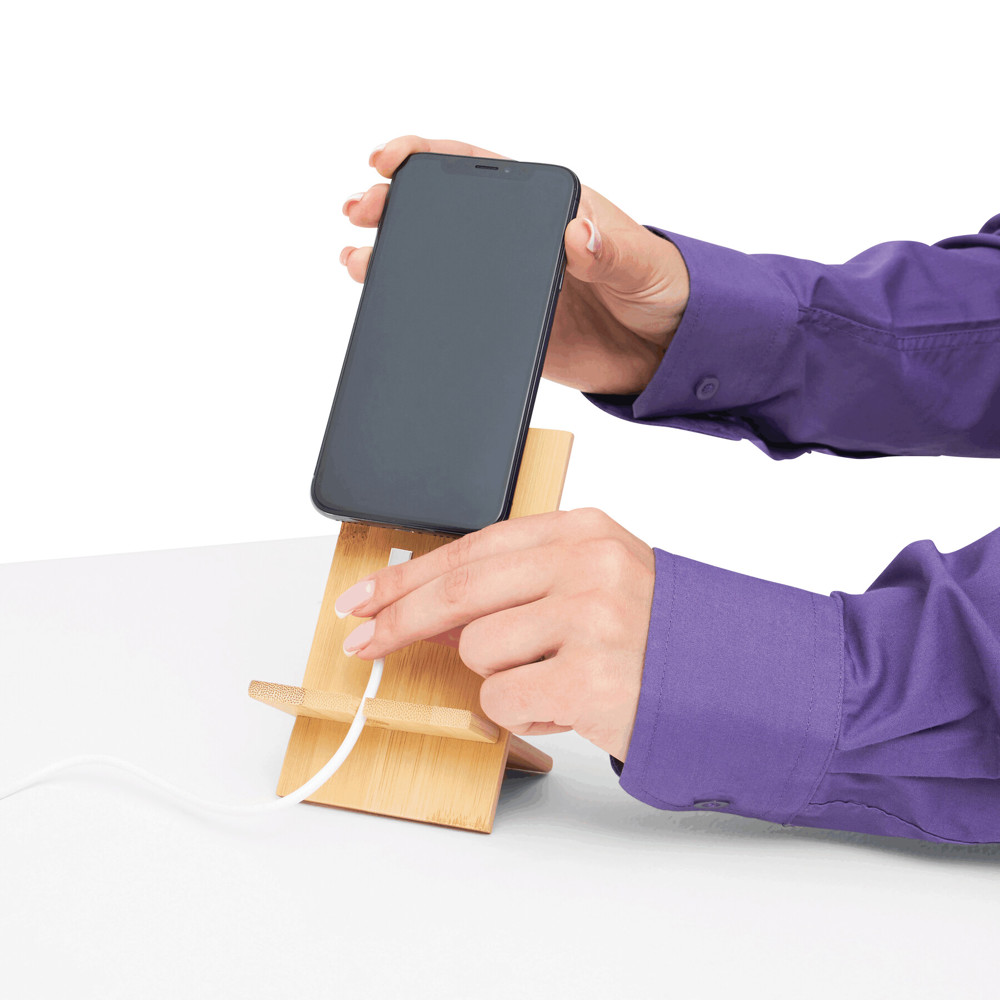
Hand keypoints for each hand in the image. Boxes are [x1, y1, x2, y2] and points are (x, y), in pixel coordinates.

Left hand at [333, 507, 655, 761]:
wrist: (726, 682)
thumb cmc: (651, 634)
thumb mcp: (594, 581)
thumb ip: (521, 584)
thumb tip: (432, 612)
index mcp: (584, 531)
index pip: (474, 546)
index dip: (410, 574)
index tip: (368, 595)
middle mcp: (587, 565)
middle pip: (459, 591)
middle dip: (399, 620)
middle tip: (363, 641)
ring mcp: (590, 618)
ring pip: (478, 651)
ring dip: (501, 676)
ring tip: (553, 678)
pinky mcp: (590, 677)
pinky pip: (502, 698)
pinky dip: (522, 711)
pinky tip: (565, 703)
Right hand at [339, 135, 689, 395]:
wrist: (665, 351)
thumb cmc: (661, 287)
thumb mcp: (640, 263)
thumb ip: (608, 249)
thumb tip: (574, 232)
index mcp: (546, 205)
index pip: (476, 165)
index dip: (428, 155)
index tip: (390, 159)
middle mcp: (517, 240)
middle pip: (442, 212)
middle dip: (394, 203)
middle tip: (360, 210)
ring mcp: (505, 285)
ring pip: (438, 262)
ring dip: (392, 256)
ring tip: (357, 260)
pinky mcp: (505, 328)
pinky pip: (453, 317)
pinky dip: (418, 310)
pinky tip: (390, 308)